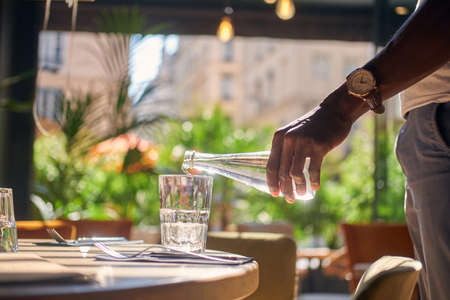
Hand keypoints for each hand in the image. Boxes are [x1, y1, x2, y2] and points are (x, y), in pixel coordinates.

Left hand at [266, 84, 363, 202]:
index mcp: (279, 138)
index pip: (271, 165)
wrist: (333, 113)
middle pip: (282, 172)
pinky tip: (315, 188)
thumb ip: (285, 150)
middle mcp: (288, 140)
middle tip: (290, 199)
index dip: (272, 182)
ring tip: (302, 194)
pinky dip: (313, 181)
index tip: (275, 194)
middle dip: (285, 188)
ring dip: (299, 187)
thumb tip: (281, 176)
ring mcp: (303, 142)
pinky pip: (313, 169)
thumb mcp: (293, 134)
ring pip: (296, 173)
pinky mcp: (319, 146)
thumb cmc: (313, 127)